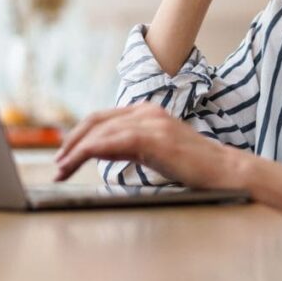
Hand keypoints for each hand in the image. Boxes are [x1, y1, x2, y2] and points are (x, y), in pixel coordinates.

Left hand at [52, 103, 248, 188]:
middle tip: (57, 163)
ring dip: (75, 150)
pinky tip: (78, 162)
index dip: (80, 134)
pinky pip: (112, 141)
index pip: (104, 118)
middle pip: (97, 120)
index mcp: (148, 111)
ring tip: (61, 169)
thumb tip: (99, 152)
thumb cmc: (193, 165)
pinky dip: (89, 151)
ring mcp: (151, 123)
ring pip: (100, 131)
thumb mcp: (155, 152)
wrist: (224, 169)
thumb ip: (130, 147)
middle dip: (71, 141)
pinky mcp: (153, 138)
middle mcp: (148, 111)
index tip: (65, 154)